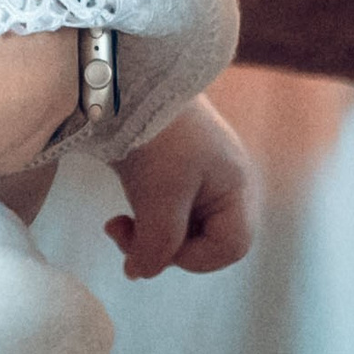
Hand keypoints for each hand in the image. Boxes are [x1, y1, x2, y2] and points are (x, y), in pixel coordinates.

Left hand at [104, 99, 256, 277]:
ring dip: (149, 232)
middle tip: (127, 234)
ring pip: (181, 227)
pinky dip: (144, 217)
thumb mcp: (159, 197)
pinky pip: (166, 209)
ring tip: (117, 224)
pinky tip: (121, 212)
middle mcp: (224, 181)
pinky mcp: (173, 167)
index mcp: (235, 185)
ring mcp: (199, 173)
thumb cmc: (156, 137)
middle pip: (206, 239)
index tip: (158, 245)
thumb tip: (140, 272)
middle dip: (166, 246)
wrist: (127, 80)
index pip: (232, 246)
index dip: (194, 259)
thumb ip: (158, 245)